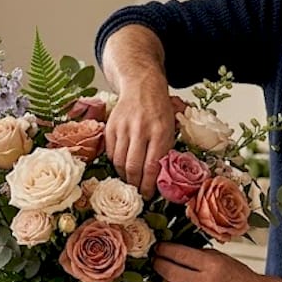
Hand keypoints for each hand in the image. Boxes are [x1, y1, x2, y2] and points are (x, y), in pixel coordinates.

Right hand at [105, 79, 175, 197]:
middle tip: (137, 192)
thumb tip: (158, 179)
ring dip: (125, 176)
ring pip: (120, 162)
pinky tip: (122, 165)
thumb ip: (164, 150)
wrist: (142, 86)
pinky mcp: (111, 126)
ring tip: (130, 181)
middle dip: (135, 185)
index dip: (148, 185)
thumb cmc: (159, 109)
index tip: (148, 195)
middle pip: (133, 167)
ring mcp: (124, 127)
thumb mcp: (170, 127)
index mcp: (160, 131)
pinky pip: (111, 153)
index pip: (152, 166)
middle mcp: (141, 129)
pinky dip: (116, 163)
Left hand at [152, 243, 261, 281]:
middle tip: (156, 261)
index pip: (179, 255)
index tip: (158, 248)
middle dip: (158, 265)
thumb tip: (172, 251)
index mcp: (212, 265)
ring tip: (166, 275)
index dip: (164, 250)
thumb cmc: (238, 276)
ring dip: (164, 281)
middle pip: (170, 273)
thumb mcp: (220, 257)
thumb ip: (197, 255)